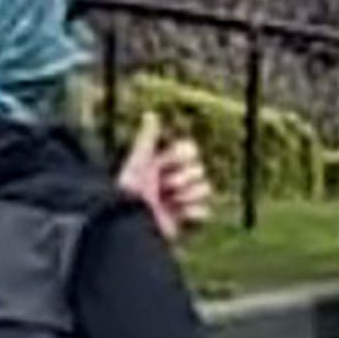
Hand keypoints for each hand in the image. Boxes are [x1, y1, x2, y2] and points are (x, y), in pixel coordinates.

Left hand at [119, 114, 213, 242]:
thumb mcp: (139, 161)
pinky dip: (194, 212)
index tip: (164, 162)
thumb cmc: (132, 191)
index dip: (181, 155)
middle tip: (163, 187)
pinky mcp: (186, 220)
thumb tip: (151, 114)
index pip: (190, 150)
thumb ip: (147, 138)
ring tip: (170, 202)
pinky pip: (206, 210)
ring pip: (205, 188)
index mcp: (163, 164)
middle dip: (182, 178)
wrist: (133, 223)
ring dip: (188, 195)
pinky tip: (180, 214)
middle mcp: (174, 180)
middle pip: (199, 169)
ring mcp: (181, 200)